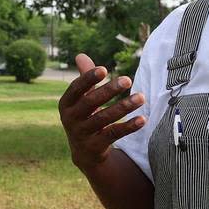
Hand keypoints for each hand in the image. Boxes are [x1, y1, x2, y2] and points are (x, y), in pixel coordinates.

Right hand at [58, 54, 146, 169]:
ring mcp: (81, 134)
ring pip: (104, 118)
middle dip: (109, 90)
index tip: (104, 69)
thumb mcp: (82, 100)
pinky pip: (113, 134)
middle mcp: (70, 119)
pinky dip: (128, 126)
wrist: (85, 153)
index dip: (88, 78)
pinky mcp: (95, 147)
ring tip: (141, 97)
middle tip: (127, 79)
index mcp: (66, 104)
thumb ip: (85, 79)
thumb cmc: (85, 118)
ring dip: (123, 106)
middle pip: (90, 102)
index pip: (76, 88)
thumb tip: (80, 55)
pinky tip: (142, 119)